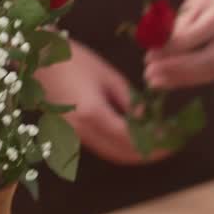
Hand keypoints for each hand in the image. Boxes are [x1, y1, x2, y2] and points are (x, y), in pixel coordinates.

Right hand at [37, 40, 167, 165]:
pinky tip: (133, 136)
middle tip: (171, 144)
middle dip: (150, 154)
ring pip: (111, 154)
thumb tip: (145, 120)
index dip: (157, 144)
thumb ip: (129, 101)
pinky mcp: (69, 134)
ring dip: (135, 153)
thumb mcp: (108, 76)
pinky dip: (119, 147)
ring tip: (156, 141)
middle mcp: (82, 132)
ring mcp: (72, 136)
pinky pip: (100, 147)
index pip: (133, 140)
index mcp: (94, 115)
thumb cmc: (73, 60)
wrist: (37, 59)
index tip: (175, 139)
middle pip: (122, 155)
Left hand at [144, 0, 213, 89]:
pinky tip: (173, 79)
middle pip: (212, 59)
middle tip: (150, 74)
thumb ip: (179, 28)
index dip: (172, 49)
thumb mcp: (194, 1)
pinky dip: (194, 77)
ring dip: (183, 79)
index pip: (200, 34)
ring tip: (157, 81)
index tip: (149, 56)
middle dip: (177, 70)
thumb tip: (157, 55)